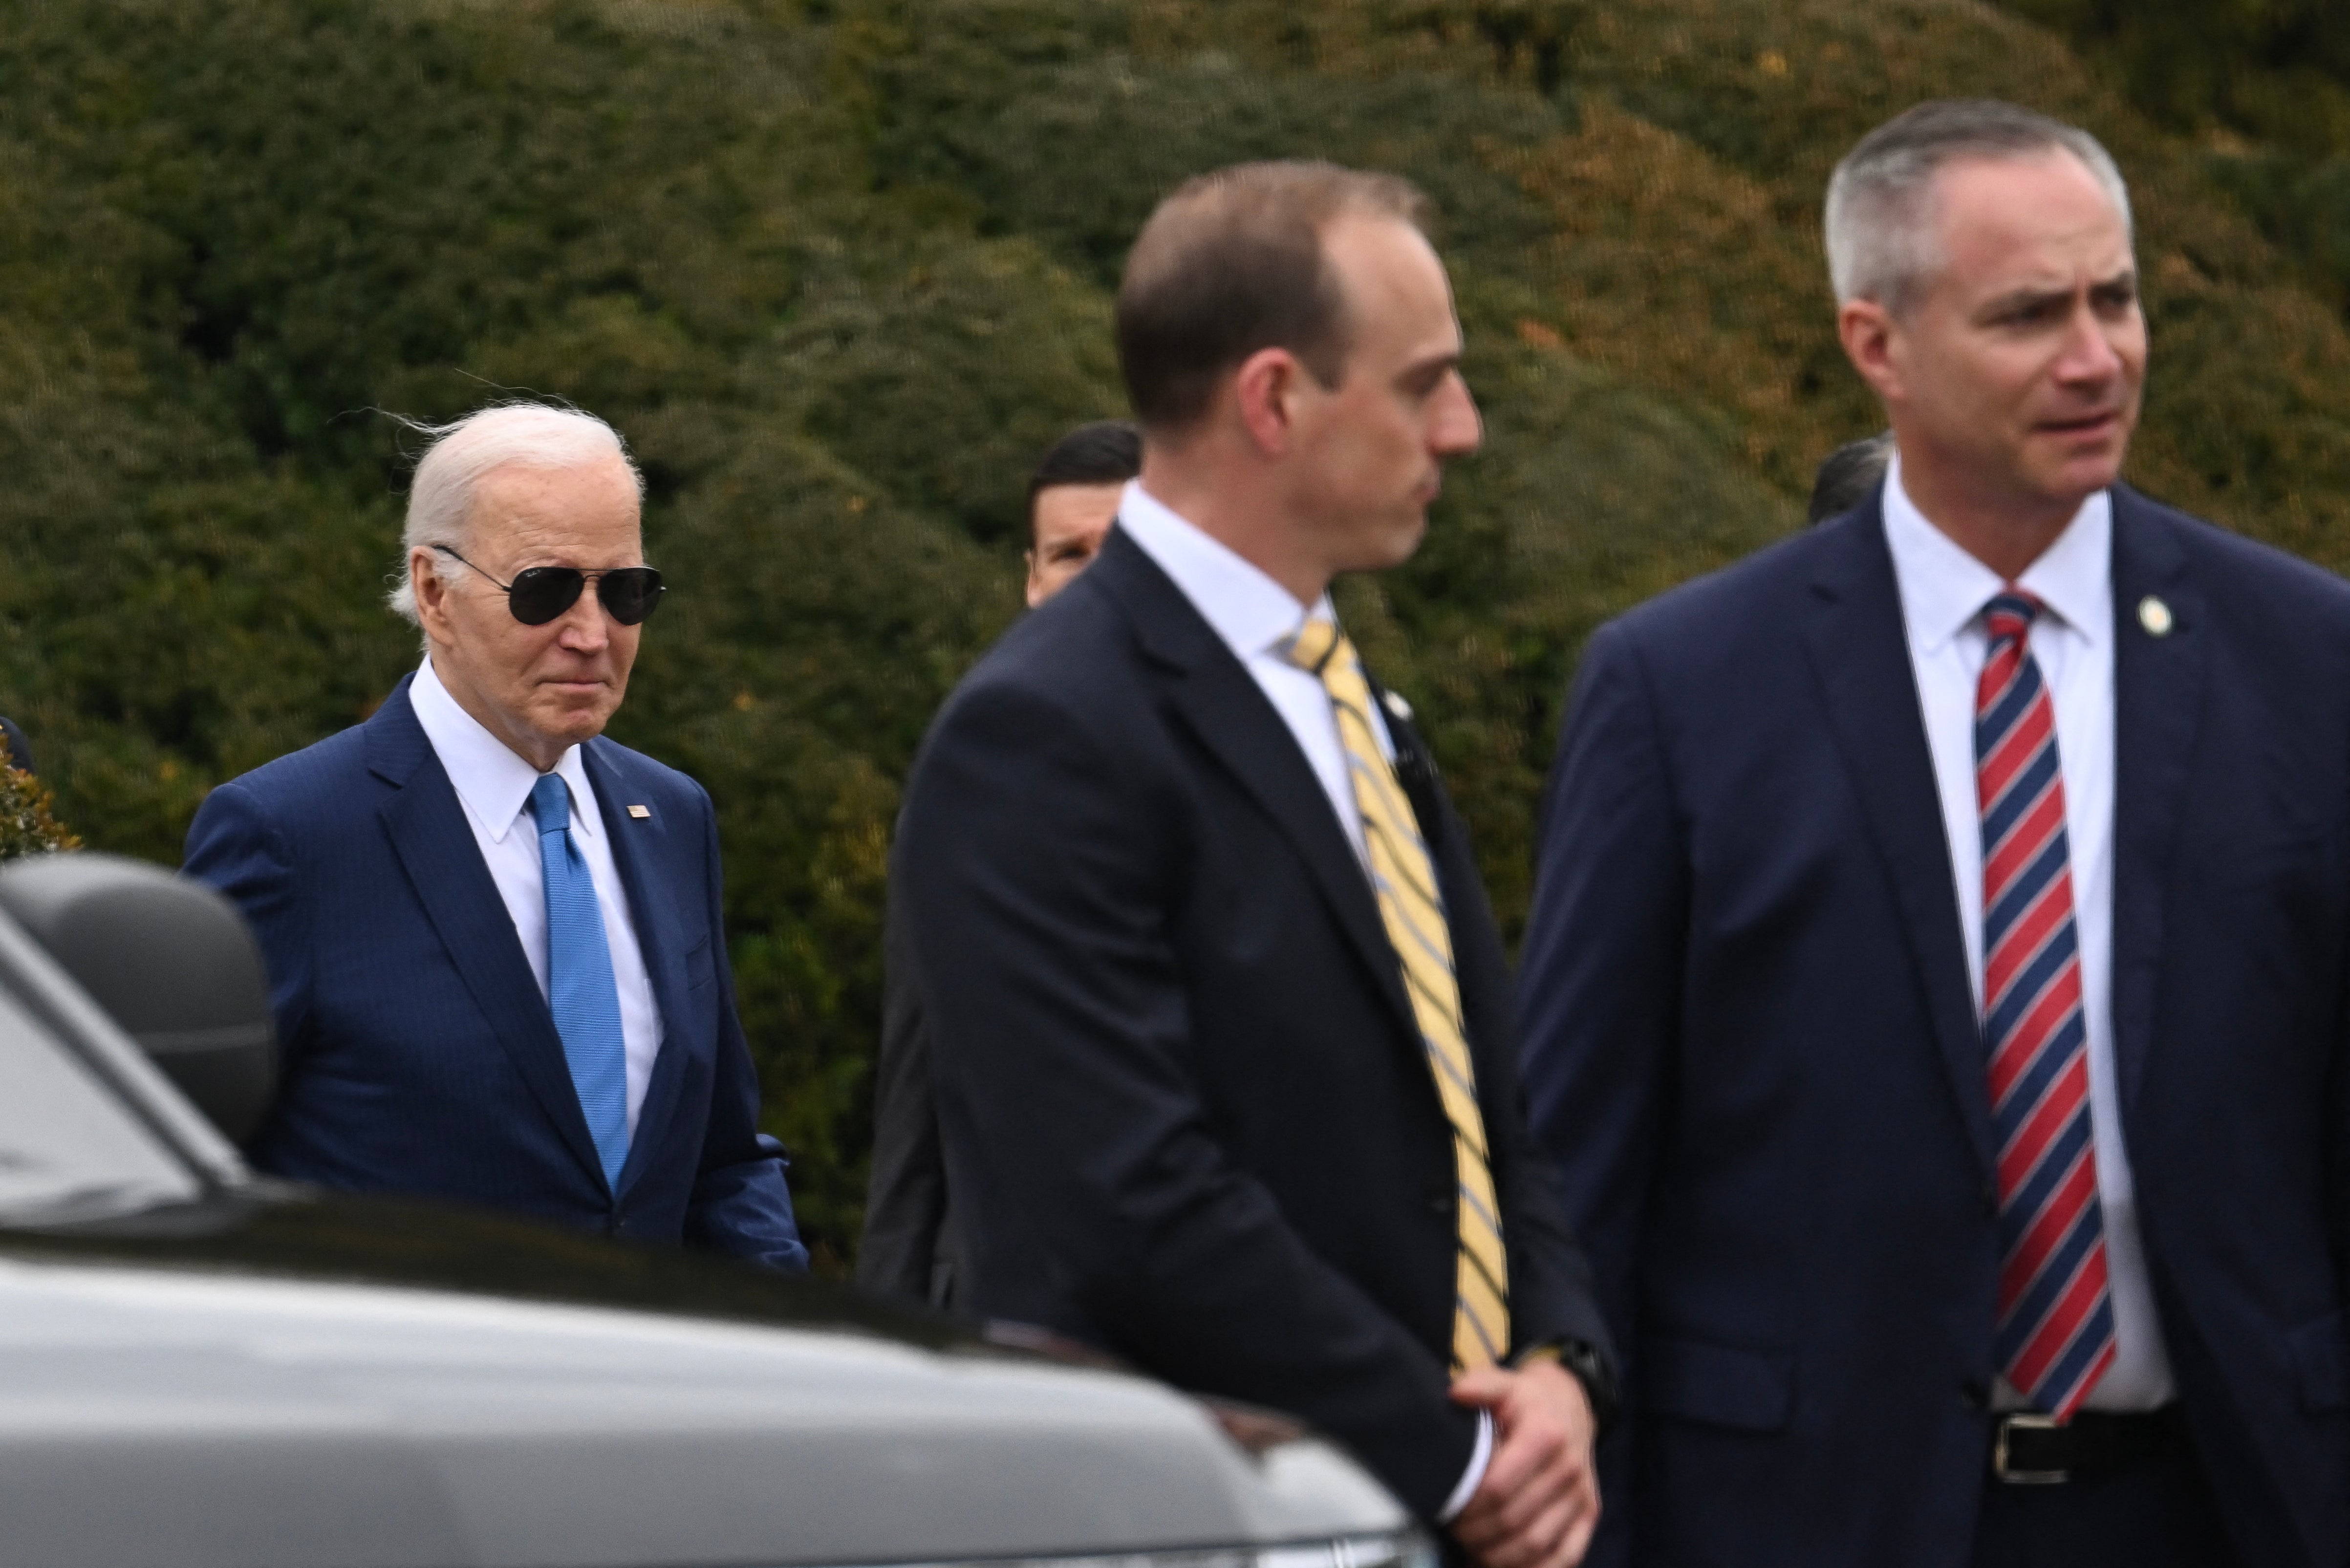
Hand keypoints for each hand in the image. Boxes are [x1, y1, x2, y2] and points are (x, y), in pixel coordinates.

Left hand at [1447, 1359, 1600, 1567]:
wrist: (1572, 1406)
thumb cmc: (1529, 1400)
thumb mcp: (1504, 1383)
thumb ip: (1480, 1386)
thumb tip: (1454, 1394)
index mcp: (1545, 1435)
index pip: (1497, 1487)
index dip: (1467, 1505)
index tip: (1445, 1507)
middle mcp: (1568, 1468)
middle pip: (1514, 1519)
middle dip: (1476, 1532)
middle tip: (1452, 1530)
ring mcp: (1581, 1495)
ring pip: (1537, 1544)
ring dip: (1499, 1555)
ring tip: (1472, 1549)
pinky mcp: (1590, 1513)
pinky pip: (1567, 1555)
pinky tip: (1506, 1566)